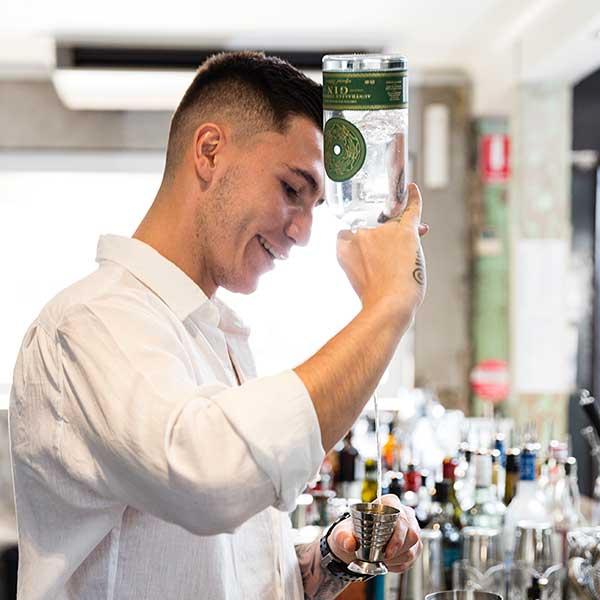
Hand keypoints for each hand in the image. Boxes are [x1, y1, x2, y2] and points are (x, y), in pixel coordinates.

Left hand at [328, 495, 422, 572]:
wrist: (356, 544)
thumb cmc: (352, 532)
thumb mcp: (342, 533)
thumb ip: (343, 537)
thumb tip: (350, 544)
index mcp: (388, 503)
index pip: (401, 515)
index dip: (397, 535)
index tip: (386, 551)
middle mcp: (404, 513)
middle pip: (412, 532)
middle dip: (398, 550)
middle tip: (383, 559)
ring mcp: (411, 528)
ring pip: (413, 546)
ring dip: (398, 558)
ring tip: (383, 560)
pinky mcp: (414, 544)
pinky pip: (413, 556)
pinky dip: (400, 563)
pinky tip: (388, 562)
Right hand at [336, 183, 427, 317]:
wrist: (388, 305)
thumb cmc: (376, 298)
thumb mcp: (359, 279)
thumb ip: (364, 261)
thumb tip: (381, 254)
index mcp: (342, 248)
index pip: (349, 235)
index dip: (363, 243)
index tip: (370, 253)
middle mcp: (359, 235)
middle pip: (374, 231)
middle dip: (385, 244)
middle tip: (392, 264)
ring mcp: (381, 232)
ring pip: (393, 229)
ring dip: (401, 242)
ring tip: (403, 266)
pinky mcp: (403, 232)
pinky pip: (409, 209)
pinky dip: (412, 198)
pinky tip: (412, 189)